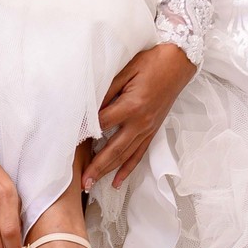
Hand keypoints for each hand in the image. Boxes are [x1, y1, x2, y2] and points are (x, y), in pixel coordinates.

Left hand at [82, 42, 196, 190]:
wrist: (179, 63)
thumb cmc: (151, 63)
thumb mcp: (125, 71)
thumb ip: (106, 91)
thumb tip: (88, 108)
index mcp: (131, 106)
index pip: (102, 124)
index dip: (84, 133)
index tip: (68, 143)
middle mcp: (140, 122)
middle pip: (113, 150)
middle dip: (96, 167)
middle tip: (82, 181)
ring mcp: (148, 129)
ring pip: (125, 156)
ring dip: (108, 172)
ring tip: (92, 184)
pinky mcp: (152, 131)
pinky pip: (139, 154)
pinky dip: (127, 169)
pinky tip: (117, 181)